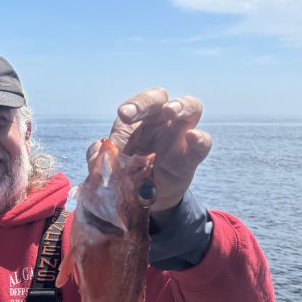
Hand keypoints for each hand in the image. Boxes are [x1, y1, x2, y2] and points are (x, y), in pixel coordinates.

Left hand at [88, 88, 211, 222]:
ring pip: (191, 108)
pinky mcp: (191, 157)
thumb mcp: (108, 167)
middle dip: (148, 101)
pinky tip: (193, 137)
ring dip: (182, 105)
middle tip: (138, 113)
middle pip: (161, 98)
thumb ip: (99, 158)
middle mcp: (161, 122)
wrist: (143, 202)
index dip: (134, 104)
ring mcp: (179, 136)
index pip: (140, 103)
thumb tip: (98, 149)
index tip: (123, 115)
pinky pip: (202, 143)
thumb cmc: (126, 175)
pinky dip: (201, 139)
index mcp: (139, 121)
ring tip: (172, 111)